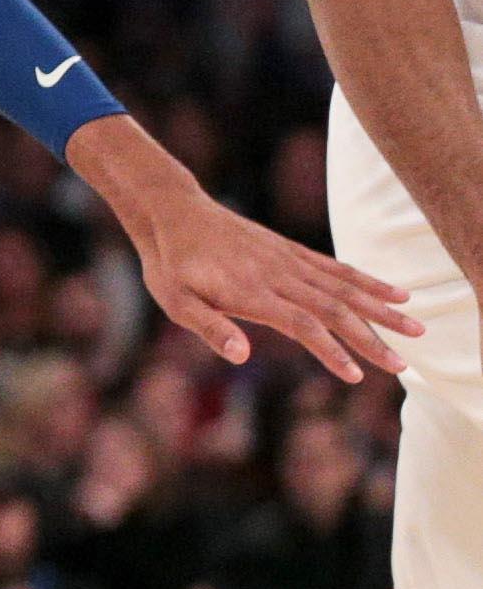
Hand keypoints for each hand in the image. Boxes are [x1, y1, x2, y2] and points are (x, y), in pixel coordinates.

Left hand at [73, 118, 416, 379]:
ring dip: (383, 310)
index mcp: (251, 292)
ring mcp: (289, 260)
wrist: (175, 213)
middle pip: (335, 309)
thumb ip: (209, 328)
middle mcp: (278, 275)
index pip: (302, 324)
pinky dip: (368, 282)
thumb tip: (242, 356)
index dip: (330, 350)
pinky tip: (395, 294)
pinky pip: (337, 268)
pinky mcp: (292, 251)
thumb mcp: (175, 301)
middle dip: (371, 338)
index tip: (356, 375)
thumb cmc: (170, 264)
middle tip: (403, 367)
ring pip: (345, 287)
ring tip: (417, 329)